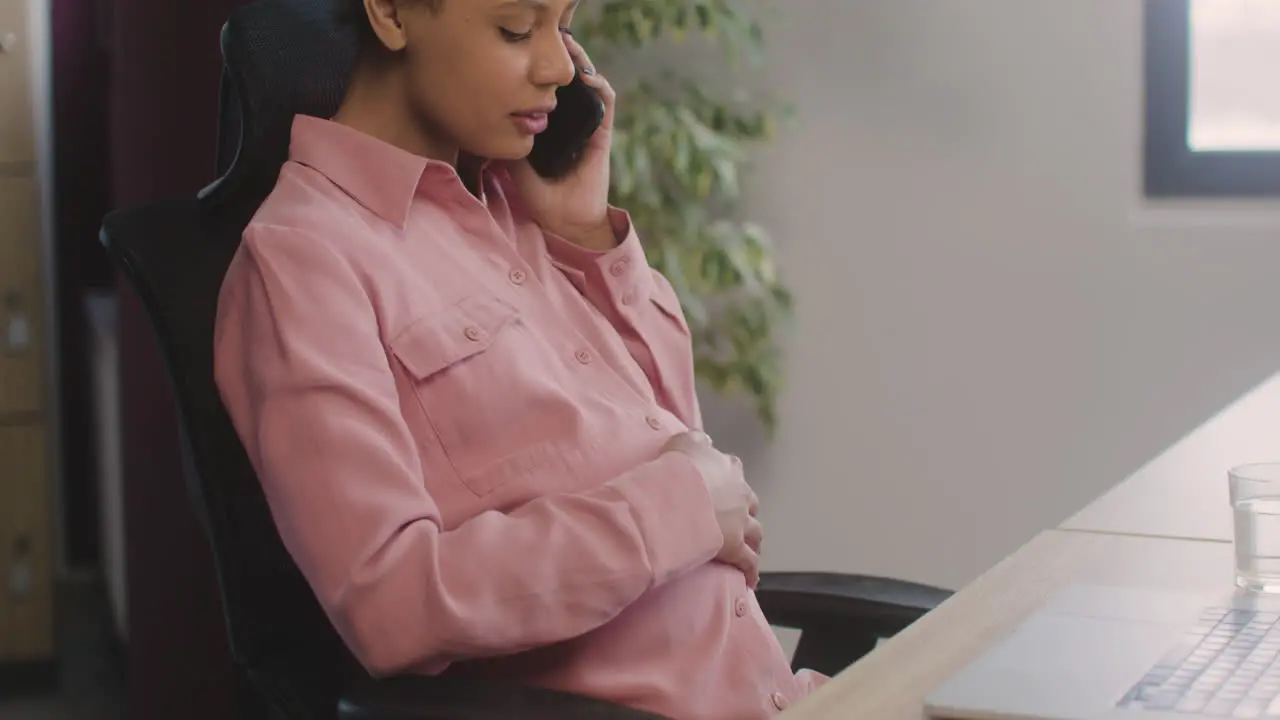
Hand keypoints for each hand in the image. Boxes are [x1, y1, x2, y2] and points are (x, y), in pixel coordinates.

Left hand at [506, 32, 616, 249]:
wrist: (568, 222)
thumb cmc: (542, 199)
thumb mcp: (516, 167)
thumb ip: (508, 145)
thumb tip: (492, 121)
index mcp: (551, 130)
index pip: (548, 93)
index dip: (541, 74)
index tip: (527, 56)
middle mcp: (570, 125)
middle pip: (569, 84)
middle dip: (561, 62)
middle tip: (551, 42)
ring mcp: (587, 128)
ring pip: (589, 87)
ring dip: (582, 65)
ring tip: (572, 49)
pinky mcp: (602, 135)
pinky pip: (606, 104)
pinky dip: (600, 87)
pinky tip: (588, 77)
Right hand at [663, 431, 762, 587]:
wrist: (681, 495)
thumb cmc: (680, 468)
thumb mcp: (684, 442)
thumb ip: (696, 439)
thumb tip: (705, 439)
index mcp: (729, 469)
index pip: (735, 471)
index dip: (731, 478)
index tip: (726, 485)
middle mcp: (740, 494)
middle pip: (751, 504)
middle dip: (747, 512)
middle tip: (739, 520)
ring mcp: (741, 522)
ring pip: (756, 534)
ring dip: (754, 542)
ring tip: (750, 550)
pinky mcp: (736, 546)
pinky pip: (748, 562)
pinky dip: (751, 571)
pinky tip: (750, 580)